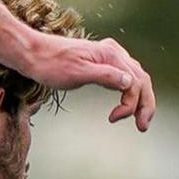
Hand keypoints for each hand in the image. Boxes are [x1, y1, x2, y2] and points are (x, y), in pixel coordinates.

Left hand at [21, 33, 155, 130]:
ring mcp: (108, 56)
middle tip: (143, 126)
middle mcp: (113, 52)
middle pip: (141, 79)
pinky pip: (124, 76)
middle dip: (145, 104)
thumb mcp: (76, 73)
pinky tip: (125, 104)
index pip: (135, 82)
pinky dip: (129, 92)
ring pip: (135, 78)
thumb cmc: (50, 64)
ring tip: (138, 120)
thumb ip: (105, 76)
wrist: (33, 54)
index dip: (132, 103)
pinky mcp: (102, 61)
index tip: (115, 118)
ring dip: (140, 99)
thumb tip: (131, 83)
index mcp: (110, 54)